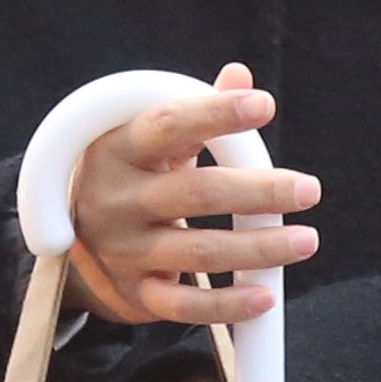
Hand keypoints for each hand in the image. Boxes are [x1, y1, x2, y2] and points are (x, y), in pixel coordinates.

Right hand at [62, 62, 320, 330]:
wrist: (71, 240)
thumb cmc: (131, 175)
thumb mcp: (148, 139)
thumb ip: (195, 110)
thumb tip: (240, 76)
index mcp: (120, 149)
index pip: (168, 125)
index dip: (216, 113)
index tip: (264, 105)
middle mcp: (118, 200)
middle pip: (196, 193)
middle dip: (259, 192)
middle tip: (309, 189)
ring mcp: (124, 250)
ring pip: (199, 252)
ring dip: (258, 249)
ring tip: (306, 239)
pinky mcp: (135, 293)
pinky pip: (184, 306)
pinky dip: (227, 305)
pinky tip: (265, 297)